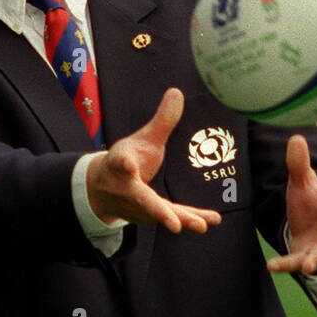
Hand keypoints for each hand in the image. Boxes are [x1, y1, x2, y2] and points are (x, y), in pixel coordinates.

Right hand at [85, 88, 221, 232]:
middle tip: (172, 221)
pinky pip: (173, 216)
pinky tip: (213, 219)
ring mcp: (139, 206)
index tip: (127, 163)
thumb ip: (162, 121)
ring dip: (182, 219)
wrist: (103, 189)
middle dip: (158, 211)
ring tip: (201, 224)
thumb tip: (177, 92)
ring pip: (160, 214)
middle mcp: (127, 189)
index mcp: (119, 164)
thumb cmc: (126, 160)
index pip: (120, 162)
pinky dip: (192, 218)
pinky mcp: (152, 215)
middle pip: (142, 200)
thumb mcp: (142, 139)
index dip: (124, 162)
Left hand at [265, 134, 316, 274]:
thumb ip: (299, 164)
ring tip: (308, 267)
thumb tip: (295, 138)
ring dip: (314, 262)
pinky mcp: (304, 256)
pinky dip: (283, 265)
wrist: (309, 222)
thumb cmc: (312, 199)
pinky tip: (271, 266)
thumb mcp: (303, 180)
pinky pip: (294, 262)